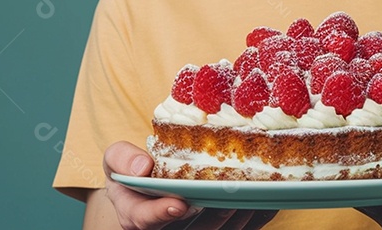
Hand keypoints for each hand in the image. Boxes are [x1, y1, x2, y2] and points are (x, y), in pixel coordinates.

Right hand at [100, 141, 276, 229]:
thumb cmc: (133, 169)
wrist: (144, 181)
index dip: (161, 214)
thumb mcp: (116, 159)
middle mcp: (163, 227)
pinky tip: (266, 201)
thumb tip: (142, 167)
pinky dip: (252, 219)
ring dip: (236, 217)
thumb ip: (122, 158)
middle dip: (212, 215)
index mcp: (135, 213)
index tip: (179, 204)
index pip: (144, 221)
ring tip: (254, 194)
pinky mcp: (211, 228)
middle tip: (231, 196)